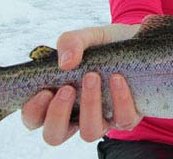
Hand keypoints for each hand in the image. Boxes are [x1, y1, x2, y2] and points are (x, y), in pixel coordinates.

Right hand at [21, 24, 142, 144]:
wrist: (139, 40)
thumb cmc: (106, 44)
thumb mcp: (87, 36)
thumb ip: (71, 42)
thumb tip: (65, 63)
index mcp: (57, 97)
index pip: (34, 118)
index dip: (33, 111)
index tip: (43, 91)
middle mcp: (76, 114)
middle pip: (54, 135)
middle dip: (57, 114)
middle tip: (67, 88)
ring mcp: (101, 119)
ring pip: (89, 132)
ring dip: (89, 105)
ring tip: (93, 77)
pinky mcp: (126, 117)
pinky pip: (122, 120)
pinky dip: (119, 99)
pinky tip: (117, 78)